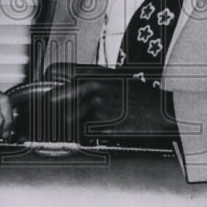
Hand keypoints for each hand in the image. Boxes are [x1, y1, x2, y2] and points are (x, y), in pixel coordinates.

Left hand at [43, 63, 179, 143]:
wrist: (164, 112)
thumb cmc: (139, 96)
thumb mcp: (115, 78)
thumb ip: (88, 78)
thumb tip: (61, 80)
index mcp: (95, 73)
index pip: (55, 71)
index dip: (44, 80)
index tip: (42, 87)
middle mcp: (93, 87)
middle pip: (54, 97)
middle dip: (51, 106)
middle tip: (52, 111)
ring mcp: (97, 107)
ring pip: (67, 119)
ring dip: (72, 124)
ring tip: (89, 123)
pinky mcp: (103, 126)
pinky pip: (84, 134)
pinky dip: (87, 135)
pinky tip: (102, 131)